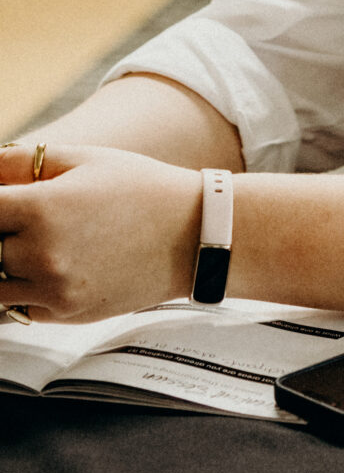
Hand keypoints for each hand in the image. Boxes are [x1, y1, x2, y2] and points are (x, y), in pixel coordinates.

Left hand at [0, 141, 199, 318]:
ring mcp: (54, 288)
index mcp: (40, 208)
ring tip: (32, 246)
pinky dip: (22, 290)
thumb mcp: (83, 159)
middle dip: (1, 234)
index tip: (4, 204)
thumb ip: (22, 161)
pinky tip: (46, 268)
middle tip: (21, 224)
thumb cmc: (143, 190)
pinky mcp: (67, 313)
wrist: (195, 234)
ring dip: (4, 265)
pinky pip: (17, 307)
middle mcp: (42, 253)